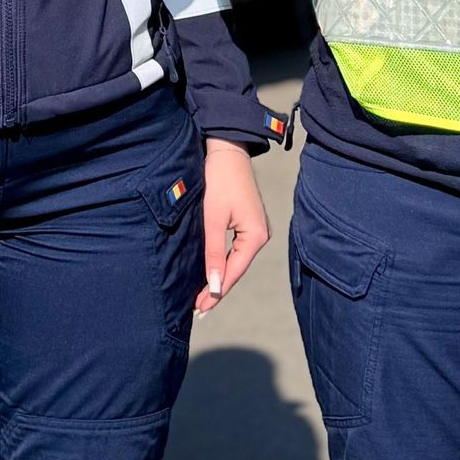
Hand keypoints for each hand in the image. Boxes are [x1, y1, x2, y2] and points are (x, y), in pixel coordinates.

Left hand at [194, 140, 269, 314]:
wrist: (227, 150)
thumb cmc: (219, 180)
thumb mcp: (213, 218)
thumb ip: (213, 253)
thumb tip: (214, 285)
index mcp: (256, 236)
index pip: (234, 272)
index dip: (217, 292)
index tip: (200, 308)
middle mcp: (260, 235)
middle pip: (236, 269)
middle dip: (218, 288)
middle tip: (198, 308)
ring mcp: (255, 229)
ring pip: (235, 261)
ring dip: (219, 276)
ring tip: (202, 296)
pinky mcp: (248, 223)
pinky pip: (235, 250)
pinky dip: (222, 262)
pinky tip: (211, 273)